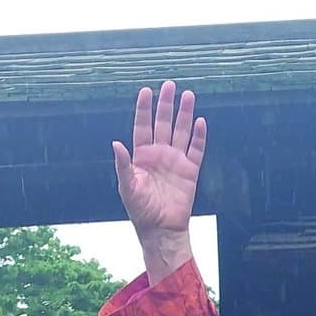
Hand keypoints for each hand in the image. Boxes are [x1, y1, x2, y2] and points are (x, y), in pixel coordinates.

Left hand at [112, 81, 204, 283]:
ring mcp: (175, 161)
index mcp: (142, 156)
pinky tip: (200, 121)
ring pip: (181, 131)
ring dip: (184, 114)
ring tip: (188, 95)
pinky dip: (199, 136)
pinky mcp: (190, 171)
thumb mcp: (127, 188)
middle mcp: (159, 155)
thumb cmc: (141, 212)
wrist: (161, 230)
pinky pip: (196, 149)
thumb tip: (115, 143)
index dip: (144, 109)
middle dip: (166, 104)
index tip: (146, 91)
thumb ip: (122, 165)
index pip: (142, 126)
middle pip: (163, 123)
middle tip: (169, 85)